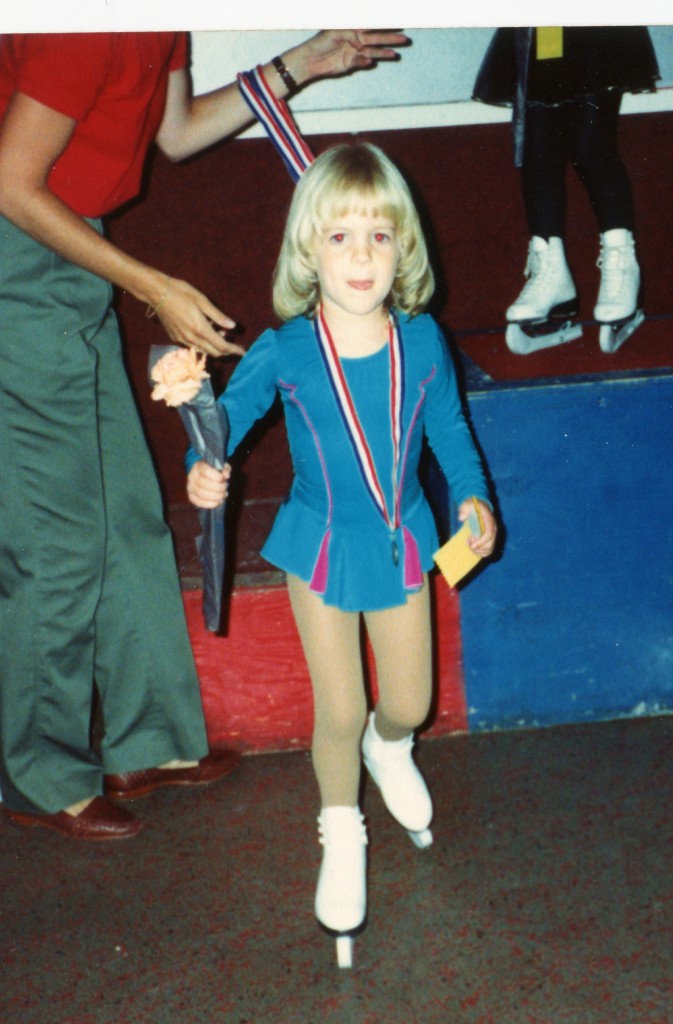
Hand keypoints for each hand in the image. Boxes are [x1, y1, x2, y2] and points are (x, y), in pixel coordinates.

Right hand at [150, 277, 244, 358]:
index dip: (234, 350)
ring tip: (221, 334)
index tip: (244, 351)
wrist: (156, 292)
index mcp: (200, 329)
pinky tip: (206, 331)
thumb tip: (233, 326)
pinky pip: (194, 346)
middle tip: (236, 345)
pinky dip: (203, 343)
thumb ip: (218, 316)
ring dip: (215, 347)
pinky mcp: (175, 338)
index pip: (222, 346)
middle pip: (214, 353)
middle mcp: (191, 338)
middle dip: (227, 352)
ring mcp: (182, 340)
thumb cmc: (181, 292)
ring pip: (203, 351)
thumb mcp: (202, 301)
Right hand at [187, 461, 230, 508]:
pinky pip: (199, 502)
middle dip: (219, 487)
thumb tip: (226, 475)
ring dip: (216, 496)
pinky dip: (211, 504)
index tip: (224, 478)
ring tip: (224, 494)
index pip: (206, 471)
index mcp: (199, 466)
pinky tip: (219, 501)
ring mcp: (190, 487)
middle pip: (205, 484)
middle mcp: (192, 476)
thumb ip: (225, 468)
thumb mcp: (220, 466)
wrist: (202, 475)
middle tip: (225, 487)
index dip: (218, 476)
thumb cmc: (213, 470)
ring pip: (202, 494)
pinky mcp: (191, 496)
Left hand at [288, 29, 409, 83]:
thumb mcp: (334, 32)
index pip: (371, 24)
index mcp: (352, 27)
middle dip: (390, 38)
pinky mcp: (350, 63)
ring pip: (372, 51)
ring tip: (396, 54)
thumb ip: (349, 34)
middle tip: (404, 39)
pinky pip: (361, 62)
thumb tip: (361, 41)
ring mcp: (354, 51)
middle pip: (376, 38)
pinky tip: (371, 61)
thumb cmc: (320, 42)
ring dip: (384, 52)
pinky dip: (366, 61)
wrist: (309, 60)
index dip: (383, 23)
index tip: (397, 21)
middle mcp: (355, 39)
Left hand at [458, 499, 497, 558]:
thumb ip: (464, 509)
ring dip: (479, 551)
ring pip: (490, 549)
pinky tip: (473, 548)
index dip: (481, 542)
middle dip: (478, 548)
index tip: (472, 545)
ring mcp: (493, 535)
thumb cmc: (473, 506)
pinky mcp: (490, 539)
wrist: (478, 506)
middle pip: (490, 544)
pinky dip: (481, 553)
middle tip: (468, 544)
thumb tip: (461, 518)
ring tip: (470, 545)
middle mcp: (493, 529)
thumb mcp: (467, 504)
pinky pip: (488, 550)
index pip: (489, 534)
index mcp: (490, 521)